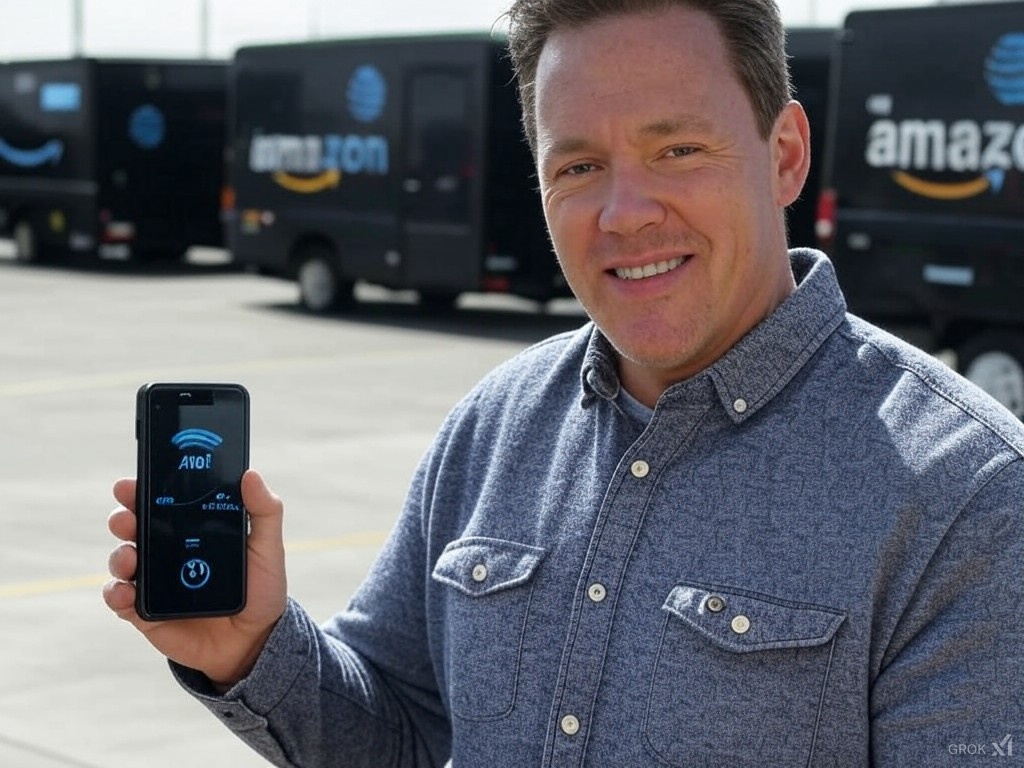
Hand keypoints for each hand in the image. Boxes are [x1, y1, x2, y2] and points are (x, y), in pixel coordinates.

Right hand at [103, 469, 287, 687]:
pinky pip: (121, 600)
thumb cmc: (261, 588)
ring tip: (129, 558)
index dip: (142, 489)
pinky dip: (115, 594)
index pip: (161, 502)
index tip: (132, 482)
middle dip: (124, 518)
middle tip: (126, 518)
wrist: (256, 640)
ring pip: (122, 561)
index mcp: (192, 529)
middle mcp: (167, 551)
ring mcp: (154, 581)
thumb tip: (251, 474)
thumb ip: (264, 511)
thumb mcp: (268, 547)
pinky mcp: (146, 613)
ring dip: (118, 555)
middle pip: (134, 527)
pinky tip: (124, 592)